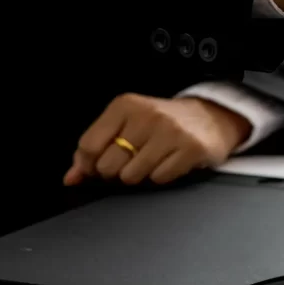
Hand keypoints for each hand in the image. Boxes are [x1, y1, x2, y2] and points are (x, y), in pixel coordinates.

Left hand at [63, 94, 251, 185]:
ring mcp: (170, 131)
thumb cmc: (164, 124)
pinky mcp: (190, 148)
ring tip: (153, 160)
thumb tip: (71, 178)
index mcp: (125, 105)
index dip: (89, 165)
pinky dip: (163, 176)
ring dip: (141, 175)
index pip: (89, 146)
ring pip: (132, 176)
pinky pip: (160, 178)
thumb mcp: (128, 125)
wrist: (212, 117)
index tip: (99, 166)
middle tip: (133, 161)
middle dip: (117, 171)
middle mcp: (147, 115)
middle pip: (108, 165)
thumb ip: (96, 149)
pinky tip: (170, 162)